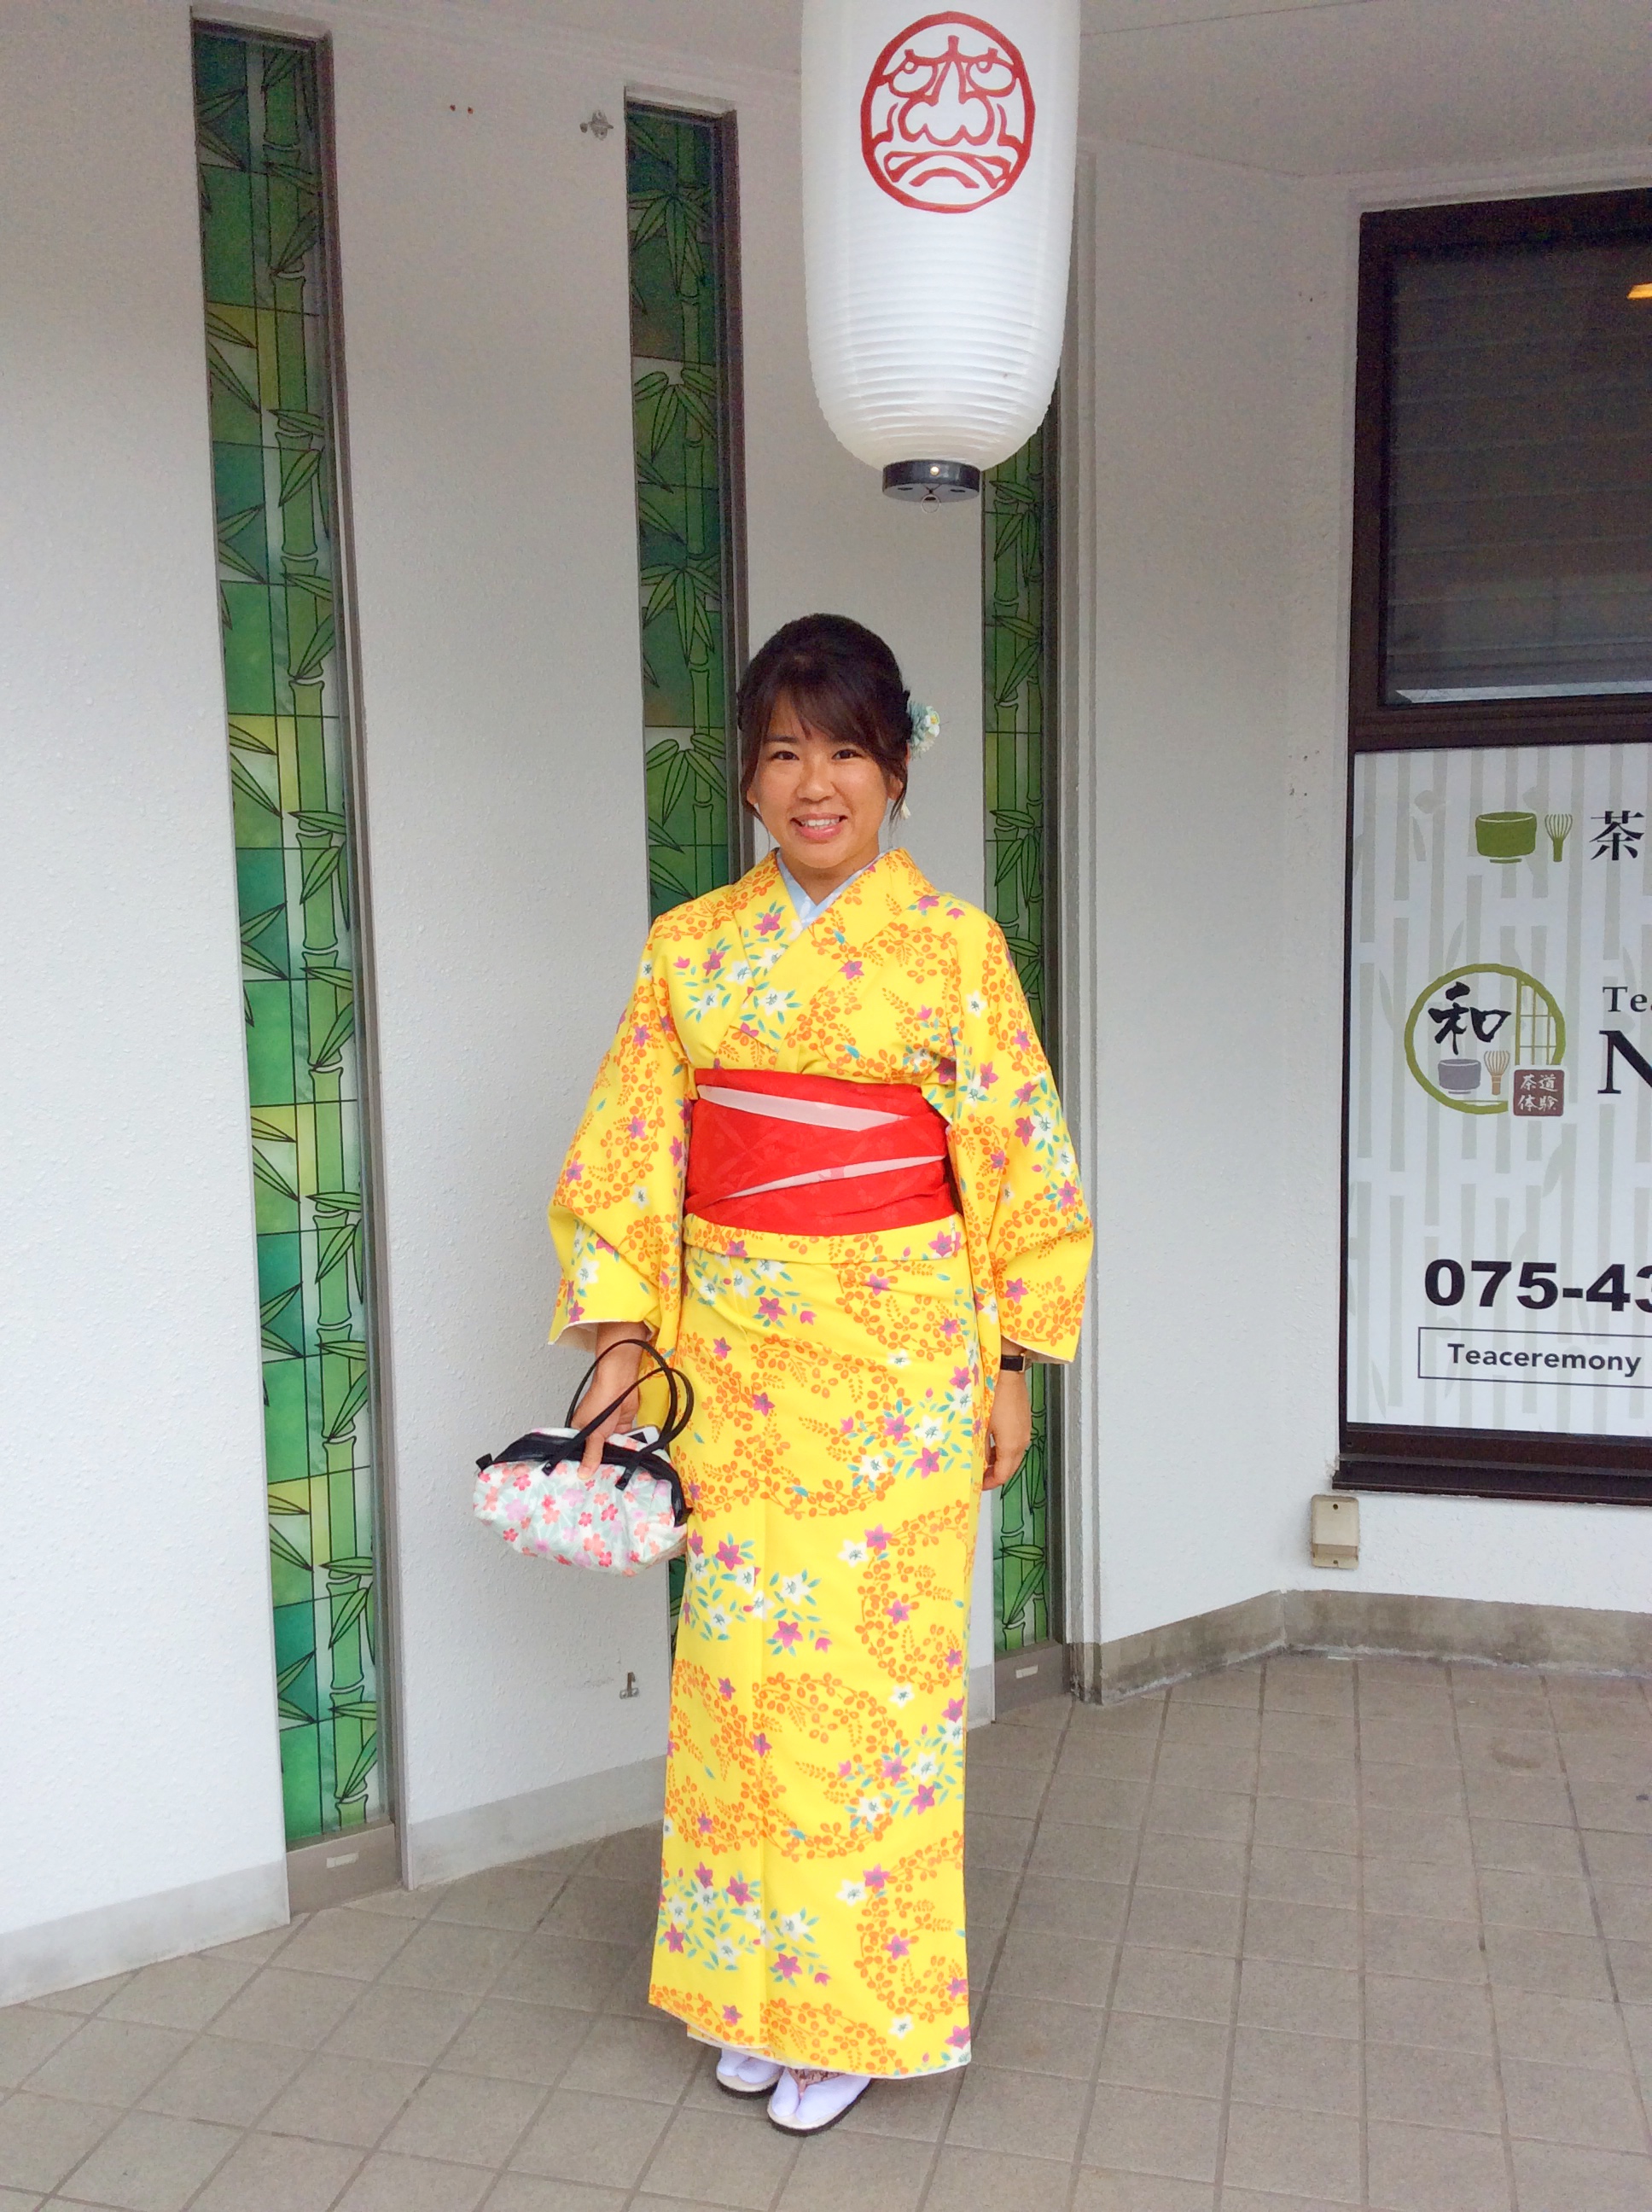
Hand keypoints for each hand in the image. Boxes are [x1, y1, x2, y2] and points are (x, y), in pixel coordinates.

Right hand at [570, 1326, 650, 1474]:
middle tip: (604, 1487)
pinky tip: (631, 1465)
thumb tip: (583, 1474)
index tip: (586, 1485)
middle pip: (597, 1454)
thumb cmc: (600, 1402)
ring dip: (617, 1459)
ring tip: (619, 1479)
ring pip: (612, 1450)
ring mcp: (608, 1431)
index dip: (583, 1468)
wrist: (621, 1383)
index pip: (579, 1455)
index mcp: (578, 1432)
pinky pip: (625, 1443)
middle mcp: (593, 1433)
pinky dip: (628, 1450)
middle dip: (602, 1466)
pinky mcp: (623, 1428)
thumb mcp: (594, 1432)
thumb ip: (591, 1453)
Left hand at [983, 1360, 1030, 1491]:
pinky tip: (992, 1445)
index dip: (990, 1483)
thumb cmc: (991, 1397)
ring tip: (983, 1462)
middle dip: (996, 1475)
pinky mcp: (1024, 1422)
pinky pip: (1016, 1444)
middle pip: (1011, 1468)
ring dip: (1000, 1462)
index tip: (977, 1485)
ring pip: (1014, 1456)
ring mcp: (1025, 1431)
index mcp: (1011, 1446)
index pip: (1003, 1475)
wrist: (1007, 1373)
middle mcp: (1022, 1442)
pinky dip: (1005, 1451)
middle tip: (979, 1476)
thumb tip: (978, 1462)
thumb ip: (979, 1447)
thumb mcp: (980, 1425)